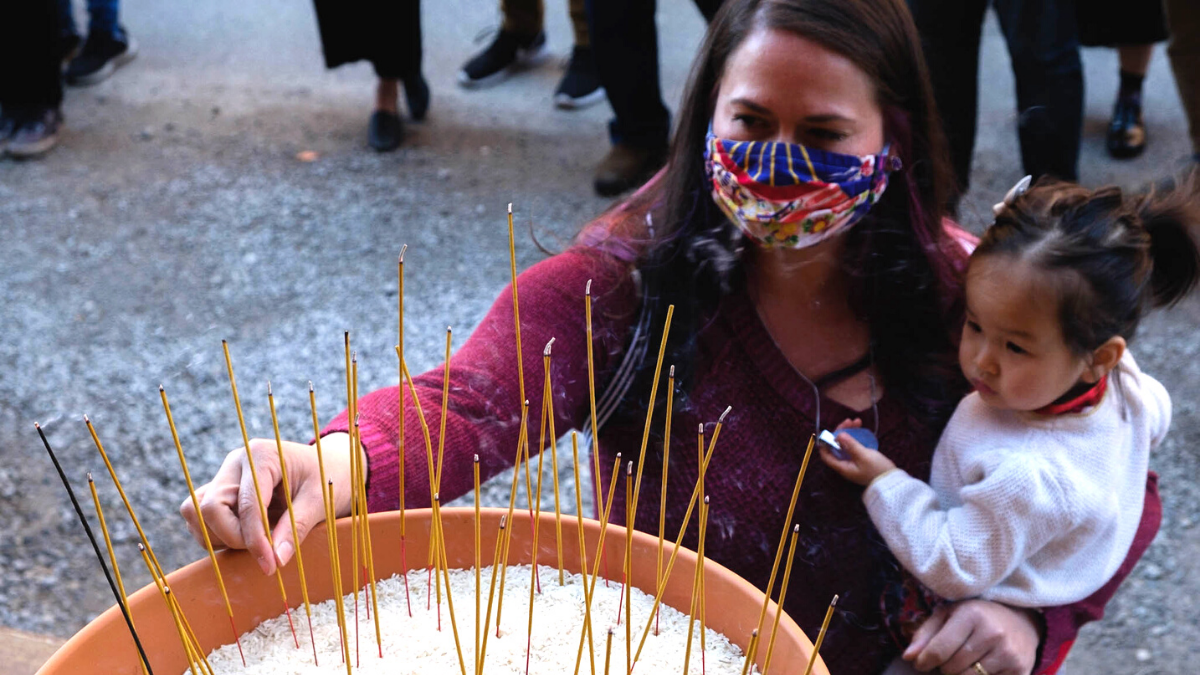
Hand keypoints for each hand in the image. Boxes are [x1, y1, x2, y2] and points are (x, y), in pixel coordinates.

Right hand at [179, 432, 359, 575]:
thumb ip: (297, 527)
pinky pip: (200, 518)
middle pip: (210, 508)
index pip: (246, 504)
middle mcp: (236, 462)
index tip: (270, 565)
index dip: (254, 539)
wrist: (330, 467)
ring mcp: (225, 475)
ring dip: (221, 537)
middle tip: (265, 550)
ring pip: (197, 513)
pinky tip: (247, 537)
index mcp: (262, 455)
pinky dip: (217, 535)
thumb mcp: (320, 500)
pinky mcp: (220, 490)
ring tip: (257, 540)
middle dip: (234, 537)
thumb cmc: (327, 478)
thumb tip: (275, 559)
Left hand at [818, 420, 895, 485]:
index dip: (825, 444)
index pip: (826, 456)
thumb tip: (838, 435)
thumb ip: (850, 445)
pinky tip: (861, 429)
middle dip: (841, 433)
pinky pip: (854, 446)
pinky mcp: (861, 459)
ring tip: (856, 421)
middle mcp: (845, 465)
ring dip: (850, 433)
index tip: (828, 432)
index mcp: (842, 467)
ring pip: (846, 445)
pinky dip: (856, 437)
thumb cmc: (877, 470)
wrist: (892, 480)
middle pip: (837, 447)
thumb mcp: (863, 455)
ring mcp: (853, 462)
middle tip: (848, 421)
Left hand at [903, 599, 1041, 674]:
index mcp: (971, 615)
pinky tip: (980, 669)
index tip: (920, 664)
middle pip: (952, 668)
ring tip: (962, 664)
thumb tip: (907, 657)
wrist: (1020, 622)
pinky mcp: (1020, 670)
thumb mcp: (948, 615)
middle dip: (944, 668)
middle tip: (948, 659)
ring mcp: (1008, 654)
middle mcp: (992, 633)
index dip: (924, 662)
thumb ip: (925, 634)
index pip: (939, 650)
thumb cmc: (976, 617)